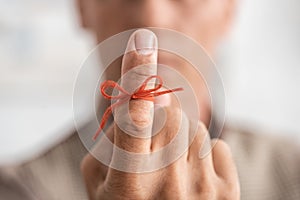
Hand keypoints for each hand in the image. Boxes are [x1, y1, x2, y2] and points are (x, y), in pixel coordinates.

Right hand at [80, 29, 239, 199]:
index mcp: (127, 181)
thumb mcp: (99, 181)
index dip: (137, 76)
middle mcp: (166, 184)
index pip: (133, 117)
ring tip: (170, 166)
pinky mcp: (227, 192)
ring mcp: (201, 190)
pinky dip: (204, 154)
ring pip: (194, 127)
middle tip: (152, 138)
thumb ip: (111, 141)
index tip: (143, 41)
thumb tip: (136, 104)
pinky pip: (218, 146)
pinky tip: (192, 177)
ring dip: (179, 136)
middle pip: (169, 112)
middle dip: (158, 115)